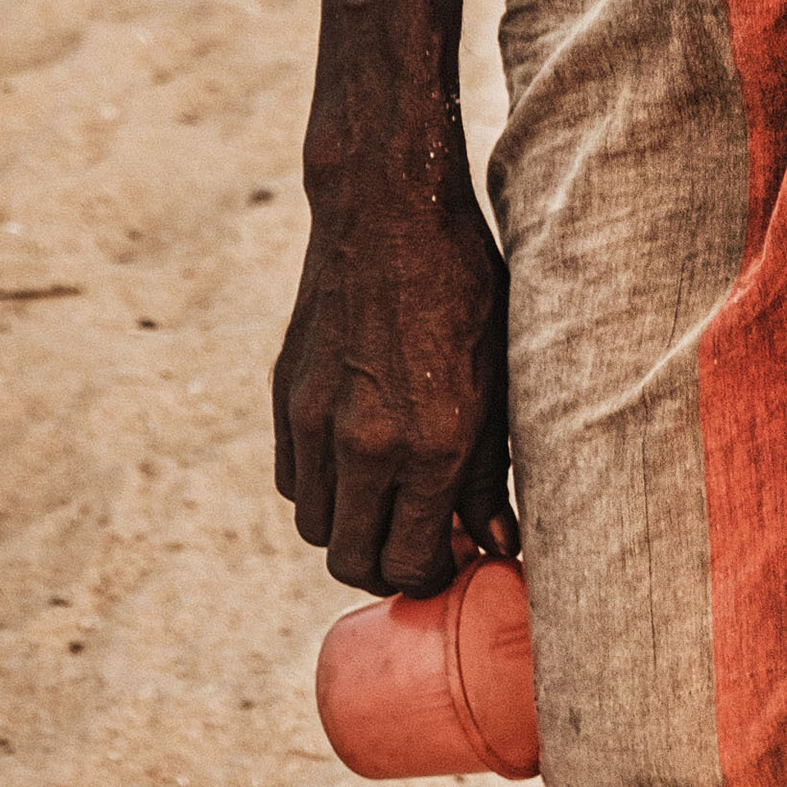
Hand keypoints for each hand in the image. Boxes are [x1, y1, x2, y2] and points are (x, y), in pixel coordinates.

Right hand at [273, 182, 516, 594]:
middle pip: (351, 561)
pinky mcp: (286, 395)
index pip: (408, 563)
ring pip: (315, 527)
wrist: (389, 211)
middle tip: (416, 547)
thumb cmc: (464, 288)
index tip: (448, 559)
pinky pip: (291, 480)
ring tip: (387, 505)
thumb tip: (496, 545)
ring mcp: (316, 419)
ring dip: (349, 531)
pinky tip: (355, 463)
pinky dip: (319, 490)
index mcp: (431, 442)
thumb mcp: (500, 378)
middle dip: (385, 569)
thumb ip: (492, 472)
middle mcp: (366, 442)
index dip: (430, 576)